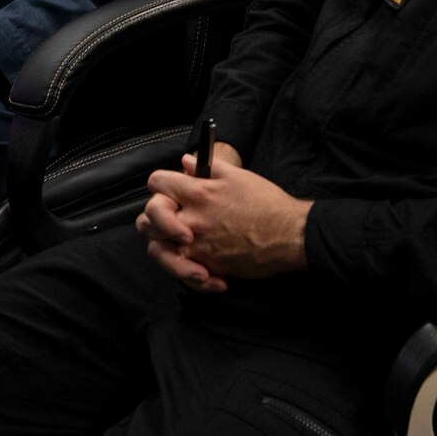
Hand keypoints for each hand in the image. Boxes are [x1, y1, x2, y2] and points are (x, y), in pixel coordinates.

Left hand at [134, 146, 309, 291]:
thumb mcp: (238, 175)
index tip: (169, 187)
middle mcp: (192, 221)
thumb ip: (208, 167)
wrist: (289, 235)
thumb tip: (186, 162)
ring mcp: (197, 247)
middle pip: (147, 220)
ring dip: (164, 245)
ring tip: (181, 242)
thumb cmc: (267, 203)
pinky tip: (201, 264)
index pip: (157, 183)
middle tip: (171, 217)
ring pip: (157, 250)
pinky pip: (181, 273)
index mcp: (198, 193)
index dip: (161, 182)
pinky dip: (187, 271)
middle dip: (155, 216)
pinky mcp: (207, 267)